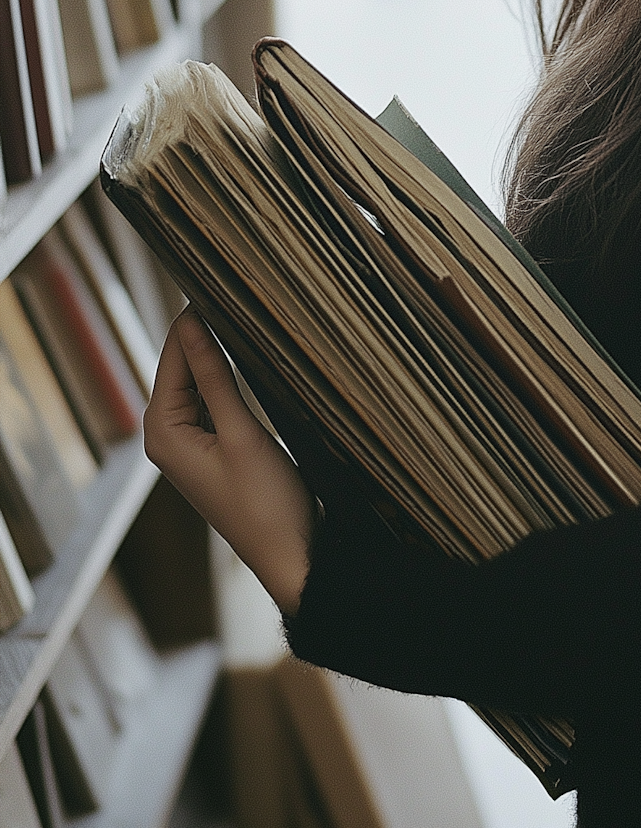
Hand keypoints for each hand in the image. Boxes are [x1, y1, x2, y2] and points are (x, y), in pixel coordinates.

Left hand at [143, 310, 314, 615]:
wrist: (290, 554)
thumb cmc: (266, 504)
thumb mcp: (242, 433)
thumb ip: (216, 376)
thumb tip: (193, 323)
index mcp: (162, 433)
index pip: (174, 357)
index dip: (194, 317)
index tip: (214, 272)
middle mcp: (167, 436)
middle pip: (184, 366)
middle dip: (208, 333)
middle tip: (238, 285)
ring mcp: (190, 443)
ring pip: (201, 380)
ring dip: (221, 354)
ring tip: (246, 312)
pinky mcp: (213, 448)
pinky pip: (214, 398)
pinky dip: (229, 378)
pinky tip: (250, 358)